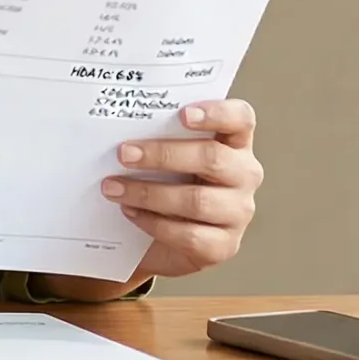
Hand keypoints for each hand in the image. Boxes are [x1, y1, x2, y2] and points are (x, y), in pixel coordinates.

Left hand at [100, 99, 262, 280]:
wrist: (162, 239)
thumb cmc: (166, 184)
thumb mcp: (167, 157)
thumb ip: (158, 136)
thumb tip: (118, 126)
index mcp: (234, 143)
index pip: (241, 118)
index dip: (217, 113)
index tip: (183, 114)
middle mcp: (244, 175)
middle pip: (213, 158)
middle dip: (163, 155)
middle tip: (124, 154)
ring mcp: (238, 212)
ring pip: (197, 200)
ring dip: (149, 193)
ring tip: (114, 188)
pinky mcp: (224, 246)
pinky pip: (189, 235)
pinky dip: (154, 223)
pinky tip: (130, 212)